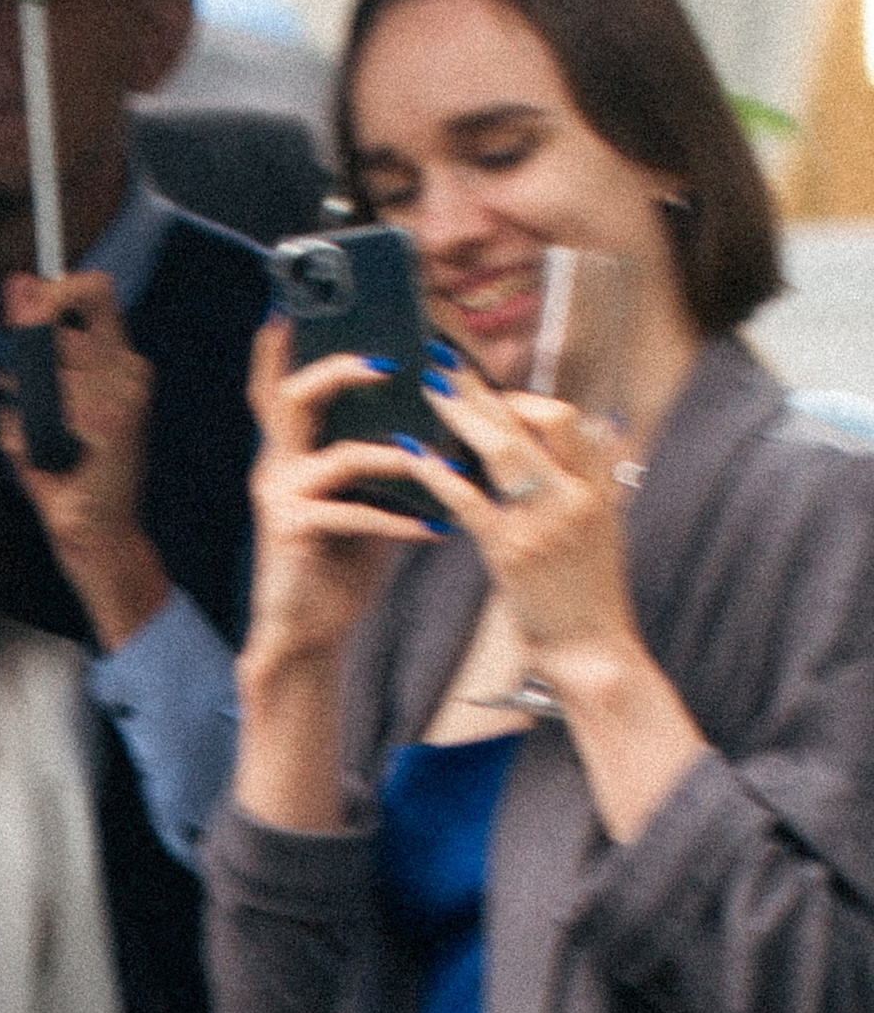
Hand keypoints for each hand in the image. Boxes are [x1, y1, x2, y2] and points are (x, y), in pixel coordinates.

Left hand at [0, 272, 169, 648]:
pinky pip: (53, 408)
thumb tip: (17, 281)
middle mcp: (131, 369)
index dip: (57, 287)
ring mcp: (128, 396)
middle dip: (25, 357)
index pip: (96, 291)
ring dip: (25, 401)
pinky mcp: (116, 425)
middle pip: (62, 332)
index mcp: (119, 357)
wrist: (95, 531)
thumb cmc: (67, 468)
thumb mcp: (43, 396)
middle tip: (17, 388)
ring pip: (51, 372)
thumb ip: (33, 340)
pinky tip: (50, 458)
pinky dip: (31, 434)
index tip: (26, 303)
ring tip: (37, 433)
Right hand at [240, 318, 443, 676]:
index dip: (278, 345)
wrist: (308, 631)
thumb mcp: (361, 498)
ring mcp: (281, 499)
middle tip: (387, 363)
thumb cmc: (340, 563)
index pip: (274, 386)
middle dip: (338, 370)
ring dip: (394, 456)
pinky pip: (353, 515)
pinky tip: (435, 531)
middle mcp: (276, 466)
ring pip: (337, 456)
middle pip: (289, 397)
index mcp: (290, 451)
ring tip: (435, 460)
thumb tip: (438, 415)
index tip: (294, 304)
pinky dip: (399, 522)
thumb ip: (380, 455)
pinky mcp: (293, 534)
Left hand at [402, 364, 641, 677]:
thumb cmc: (585, 593)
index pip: (567, 420)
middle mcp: (578, 496)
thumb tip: (553, 446)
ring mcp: (547, 522)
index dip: (523, 398)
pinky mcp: (513, 552)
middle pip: (535, 420)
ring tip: (430, 390)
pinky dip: (438, 473)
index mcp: (600, 488)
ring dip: (462, 413)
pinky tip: (412, 454)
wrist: (590, 649)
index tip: (489, 391)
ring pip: (505, 449)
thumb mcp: (596, 530)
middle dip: (485, 389)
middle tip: (445, 364)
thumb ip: (574, 486)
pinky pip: (470, 500)